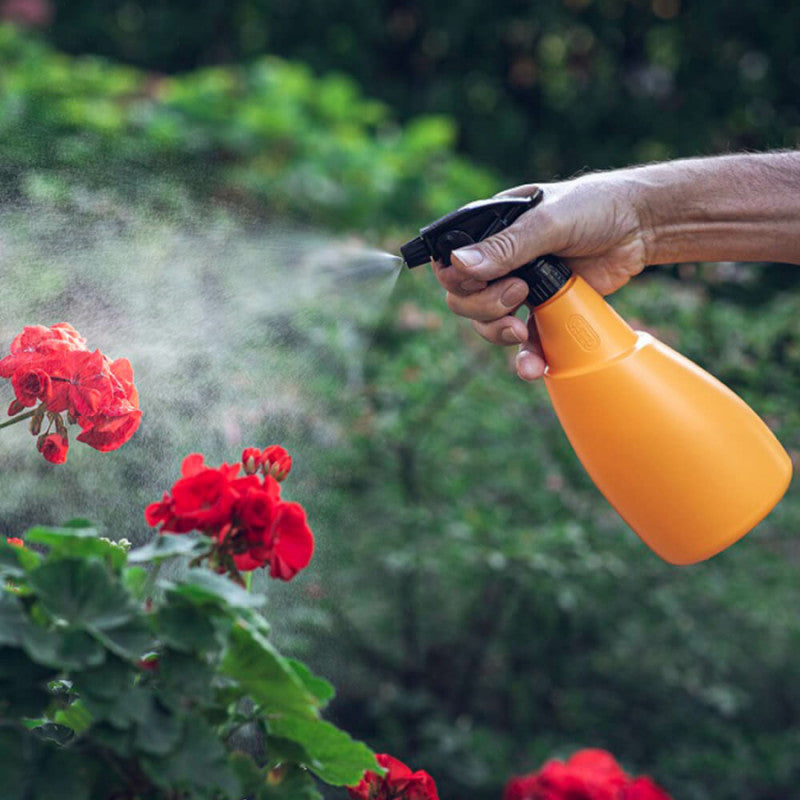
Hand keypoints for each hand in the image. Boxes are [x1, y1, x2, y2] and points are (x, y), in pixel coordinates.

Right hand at [433, 172, 649, 380]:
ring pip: (487, 323)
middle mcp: (499, 261)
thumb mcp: (550, 221)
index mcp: (491, 231)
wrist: (642, 226)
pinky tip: (532, 367)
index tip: (479, 283)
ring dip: (496, 333)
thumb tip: (460, 264)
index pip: (450, 263)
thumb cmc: (595, 207)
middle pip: (463, 299)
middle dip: (483, 306)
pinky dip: (525, 357)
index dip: (457, 280)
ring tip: (521, 328)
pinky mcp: (545, 310)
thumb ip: (507, 246)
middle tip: (518, 294)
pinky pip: (524, 341)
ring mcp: (520, 287)